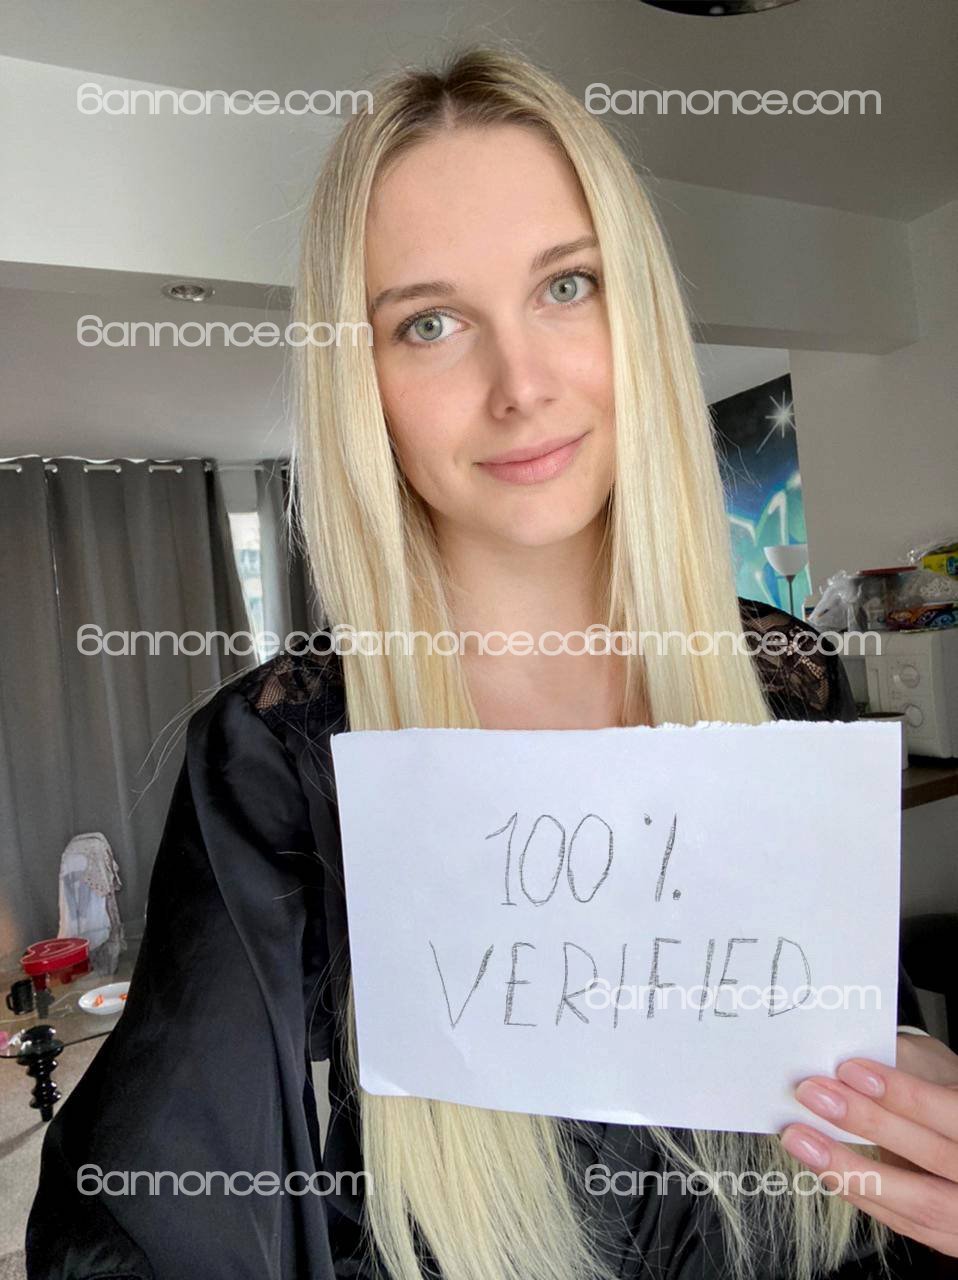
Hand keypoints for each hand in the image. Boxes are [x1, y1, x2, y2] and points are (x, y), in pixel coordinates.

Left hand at [779, 1033, 957, 1257]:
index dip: (902, 1092)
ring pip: (918, 1203)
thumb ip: (902, 1062)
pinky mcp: (948, 1236)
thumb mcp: (936, 1068)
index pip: (950, 1111)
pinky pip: (902, 1221)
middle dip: (868, 1123)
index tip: (850, 1069)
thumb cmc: (947, 1095)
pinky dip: (857, 1191)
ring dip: (849, 1169)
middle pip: (933, 1155)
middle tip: (814, 1095)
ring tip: (800, 1138)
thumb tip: (845, 1055)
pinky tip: (821, 1166)